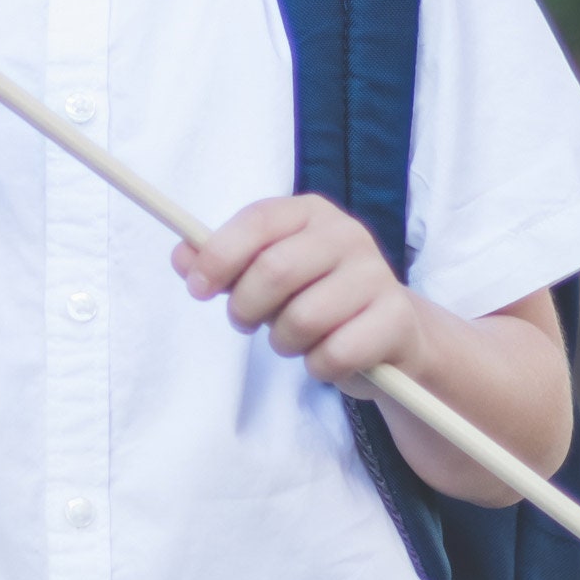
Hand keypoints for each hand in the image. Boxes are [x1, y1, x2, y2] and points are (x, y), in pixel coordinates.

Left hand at [171, 194, 427, 391]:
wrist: (389, 331)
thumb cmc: (314, 295)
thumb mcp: (265, 272)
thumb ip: (221, 263)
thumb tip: (182, 257)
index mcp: (309, 212)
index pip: (257, 221)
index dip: (219, 255)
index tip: (197, 288)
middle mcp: (347, 234)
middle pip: (274, 270)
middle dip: (246, 307)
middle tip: (244, 322)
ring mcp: (377, 274)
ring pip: (303, 318)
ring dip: (283, 342)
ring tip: (290, 339)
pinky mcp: (397, 319)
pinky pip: (335, 353)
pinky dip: (317, 367)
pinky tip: (324, 359)